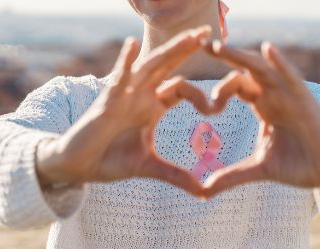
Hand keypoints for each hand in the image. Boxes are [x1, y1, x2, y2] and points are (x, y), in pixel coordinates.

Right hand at [36, 26, 212, 196]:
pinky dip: (123, 63)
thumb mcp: (149, 167)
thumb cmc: (111, 160)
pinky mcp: (106, 102)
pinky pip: (116, 79)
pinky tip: (131, 45)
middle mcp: (141, 97)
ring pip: (148, 68)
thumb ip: (175, 176)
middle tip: (208, 33)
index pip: (181, 89)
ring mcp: (124, 96)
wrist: (80, 165)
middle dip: (186, 50)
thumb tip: (203, 193)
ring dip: (168, 52)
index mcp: (153, 108)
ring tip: (189, 36)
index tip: (216, 107)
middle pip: (167, 68)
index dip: (201, 94)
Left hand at [201, 40, 319, 197]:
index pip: (236, 87)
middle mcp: (273, 96)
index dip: (218, 87)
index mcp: (262, 106)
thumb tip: (204, 191)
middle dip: (225, 58)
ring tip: (218, 47)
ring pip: (262, 69)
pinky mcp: (305, 101)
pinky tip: (267, 49)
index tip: (200, 101)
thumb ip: (232, 176)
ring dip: (240, 57)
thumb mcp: (259, 169)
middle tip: (202, 46)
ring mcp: (288, 95)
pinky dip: (281, 63)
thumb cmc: (298, 165)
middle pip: (245, 71)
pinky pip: (292, 78)